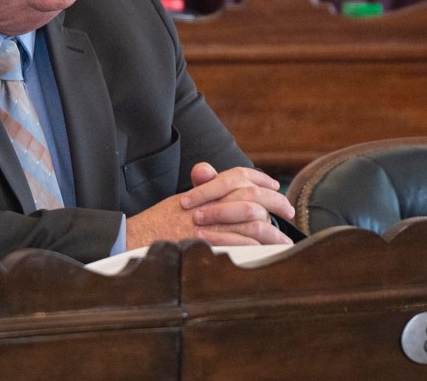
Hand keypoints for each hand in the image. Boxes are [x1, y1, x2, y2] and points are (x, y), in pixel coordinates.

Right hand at [125, 163, 294, 249]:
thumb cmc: (157, 222)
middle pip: (251, 194)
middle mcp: (209, 201)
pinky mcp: (209, 241)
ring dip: (272, 228)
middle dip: (274, 201)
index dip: (259, 178)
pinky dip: (258, 246)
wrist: (137, 237)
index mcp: (204, 188)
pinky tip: (268, 251)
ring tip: (284, 238)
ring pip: (251, 218)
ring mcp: (209, 221)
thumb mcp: (179, 199)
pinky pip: (240, 241)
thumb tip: (212, 178)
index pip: (237, 174)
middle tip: (289, 210)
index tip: (273, 185)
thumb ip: (201, 190)